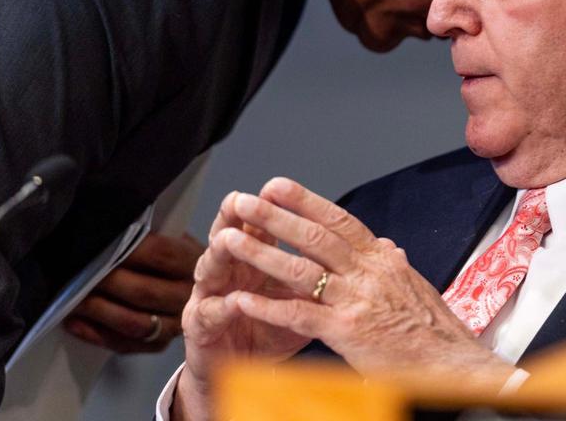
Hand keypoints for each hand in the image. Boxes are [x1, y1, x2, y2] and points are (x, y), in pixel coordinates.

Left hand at [63, 231, 201, 353]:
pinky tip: (75, 323)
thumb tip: (108, 232)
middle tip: (76, 274)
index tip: (98, 246)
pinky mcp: (160, 344)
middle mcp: (188, 296)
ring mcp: (176, 324)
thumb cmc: (172, 256)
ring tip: (72, 300)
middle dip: (106, 283)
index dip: (128, 251)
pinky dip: (97, 334)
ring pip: (135, 323)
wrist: (202, 288)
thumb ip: (148, 235)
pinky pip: (126, 345)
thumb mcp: (171, 236)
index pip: (160, 254)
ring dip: (99, 311)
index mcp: (192, 261)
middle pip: (144, 293)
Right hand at [173, 192, 312, 420]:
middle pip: (229, 236)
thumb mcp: (303, 303)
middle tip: (241, 199)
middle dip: (236, 218)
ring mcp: (211, 297)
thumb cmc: (272, 332)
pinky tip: (233, 300)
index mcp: (253, 260)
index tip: (277, 189)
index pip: (259, 226)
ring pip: (211, 268)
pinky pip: (211, 313)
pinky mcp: (201, 328)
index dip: (269, 209)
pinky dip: (222, 306)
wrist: (238, 375)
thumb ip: (324, 276)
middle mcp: (229, 272)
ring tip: (227, 239)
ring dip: (220, 253)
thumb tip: (364, 253)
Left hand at [219, 177, 515, 390]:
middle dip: (275, 216)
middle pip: (314, 236)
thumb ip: (392, 264)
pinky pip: (299, 315)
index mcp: (382, 258)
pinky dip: (267, 307)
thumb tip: (384, 244)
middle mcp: (369, 272)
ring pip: (300, 269)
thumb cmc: (433, 332)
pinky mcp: (348, 332)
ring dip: (261, 253)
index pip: (339, 220)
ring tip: (231, 240)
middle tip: (244, 201)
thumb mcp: (414, 287)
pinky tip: (242, 300)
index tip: (276, 185)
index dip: (304, 200)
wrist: (453, 366)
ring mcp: (357, 301)